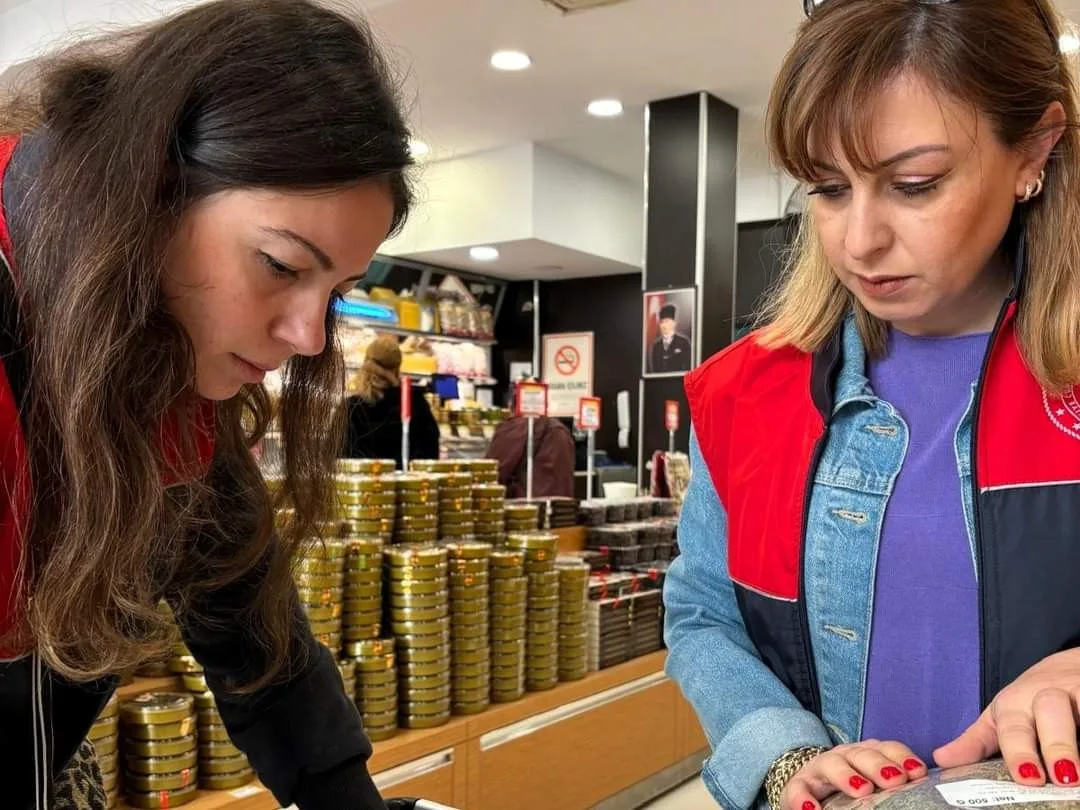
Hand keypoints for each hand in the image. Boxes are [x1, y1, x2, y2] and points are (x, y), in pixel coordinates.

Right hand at [783, 741, 926, 809]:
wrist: (808, 789)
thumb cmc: (849, 789)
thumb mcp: (872, 781)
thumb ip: (893, 786)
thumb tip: (927, 794)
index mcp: (867, 755)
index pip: (887, 749)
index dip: (902, 758)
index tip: (918, 772)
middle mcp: (844, 756)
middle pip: (862, 754)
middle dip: (878, 765)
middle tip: (894, 779)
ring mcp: (820, 768)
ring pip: (832, 765)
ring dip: (847, 775)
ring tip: (861, 790)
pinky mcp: (799, 785)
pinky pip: (798, 789)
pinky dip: (803, 799)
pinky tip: (811, 809)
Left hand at [934, 649, 1079, 785]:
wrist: (1070, 668)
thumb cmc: (1030, 700)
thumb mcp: (1000, 718)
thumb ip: (975, 741)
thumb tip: (940, 759)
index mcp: (1014, 706)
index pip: (1014, 728)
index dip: (1020, 752)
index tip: (1027, 777)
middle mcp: (1045, 697)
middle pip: (1050, 712)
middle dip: (1056, 744)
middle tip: (1062, 777)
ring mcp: (1075, 694)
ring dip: (1075, 742)